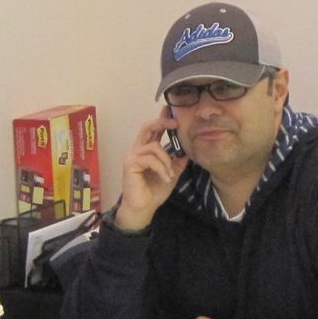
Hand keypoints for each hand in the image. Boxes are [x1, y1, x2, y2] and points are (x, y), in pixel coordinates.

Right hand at [115, 111, 184, 229]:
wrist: (143, 208)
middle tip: (175, 123)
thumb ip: (177, 162)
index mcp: (146, 151)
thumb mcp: (171, 174)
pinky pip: (150, 159)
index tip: (169, 110)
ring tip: (170, 175)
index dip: (161, 119)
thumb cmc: (153, 192)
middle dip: (162, 122)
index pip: (153, 130)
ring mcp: (132, 156)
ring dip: (166, 161)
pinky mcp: (130, 164)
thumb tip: (187, 151)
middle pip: (147, 127)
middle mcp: (137, 150)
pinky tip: (165, 179)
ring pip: (154, 146)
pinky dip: (161, 168)